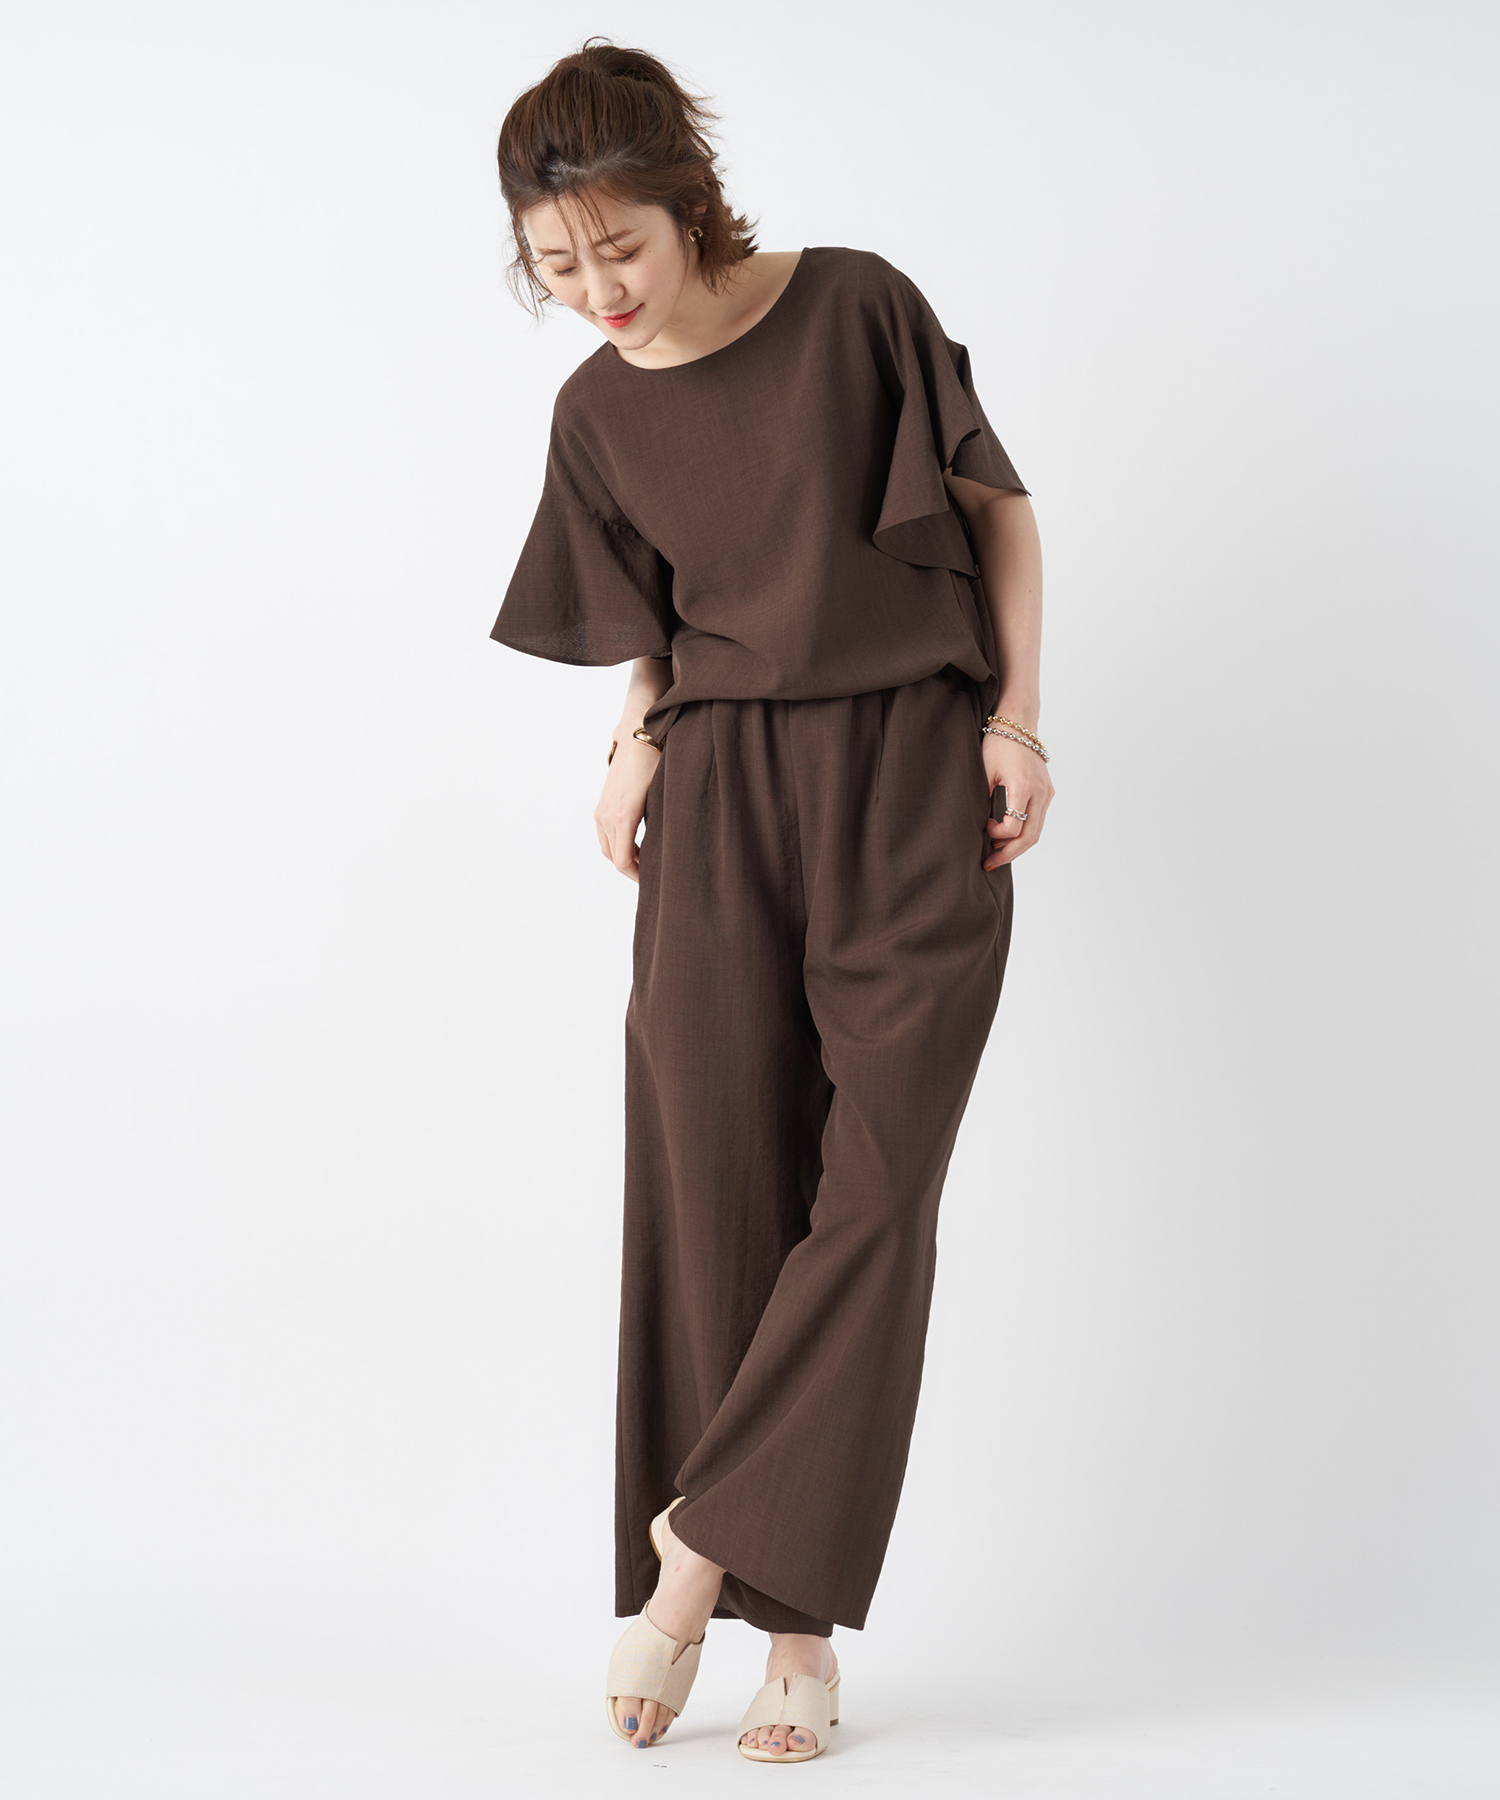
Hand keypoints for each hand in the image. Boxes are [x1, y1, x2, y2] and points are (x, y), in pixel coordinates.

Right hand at [595, 736, 660, 882]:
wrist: (638, 736)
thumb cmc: (657, 763)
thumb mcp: (664, 795)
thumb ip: (662, 824)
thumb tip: (671, 849)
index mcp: (623, 817)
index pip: (623, 862)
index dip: (637, 876)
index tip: (654, 880)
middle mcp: (606, 816)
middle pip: (614, 858)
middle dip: (632, 869)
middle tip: (653, 875)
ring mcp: (601, 810)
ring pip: (607, 847)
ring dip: (624, 857)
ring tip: (646, 861)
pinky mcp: (602, 805)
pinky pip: (605, 835)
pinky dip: (618, 845)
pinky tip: (637, 844)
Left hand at [982, 733, 1053, 868]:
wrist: (1018, 724)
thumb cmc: (997, 744)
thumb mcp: (984, 771)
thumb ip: (984, 800)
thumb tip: (980, 828)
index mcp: (1023, 786)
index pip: (1012, 827)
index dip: (995, 834)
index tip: (983, 827)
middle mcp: (1040, 792)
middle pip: (1029, 837)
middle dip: (1008, 854)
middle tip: (989, 864)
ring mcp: (1047, 793)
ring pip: (1036, 832)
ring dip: (1017, 846)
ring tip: (997, 855)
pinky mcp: (1047, 792)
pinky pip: (1038, 821)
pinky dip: (1024, 833)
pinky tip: (1008, 838)